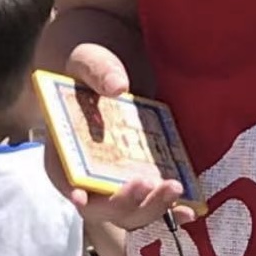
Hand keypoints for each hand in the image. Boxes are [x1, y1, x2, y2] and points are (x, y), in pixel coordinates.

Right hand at [45, 43, 192, 232]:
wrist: (117, 46)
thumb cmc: (89, 53)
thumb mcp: (86, 55)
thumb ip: (97, 69)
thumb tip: (118, 86)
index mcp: (66, 146)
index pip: (64, 177)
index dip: (73, 190)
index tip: (83, 196)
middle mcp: (93, 168)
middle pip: (102, 204)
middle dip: (122, 203)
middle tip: (145, 183)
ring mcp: (123, 172)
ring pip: (132, 209)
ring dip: (151, 208)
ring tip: (173, 188)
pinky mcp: (150, 168)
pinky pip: (158, 198)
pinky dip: (172, 208)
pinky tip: (191, 207)